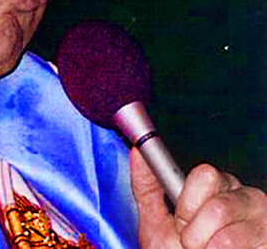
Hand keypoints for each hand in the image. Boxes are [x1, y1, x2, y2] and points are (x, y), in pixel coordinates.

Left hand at [130, 147, 266, 247]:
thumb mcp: (156, 223)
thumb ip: (147, 187)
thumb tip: (138, 153)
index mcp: (212, 188)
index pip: (203, 173)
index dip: (185, 201)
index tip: (181, 222)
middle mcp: (238, 196)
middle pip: (211, 182)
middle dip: (191, 217)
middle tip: (191, 239)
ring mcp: (257, 216)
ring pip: (220, 210)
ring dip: (202, 241)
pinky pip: (231, 240)